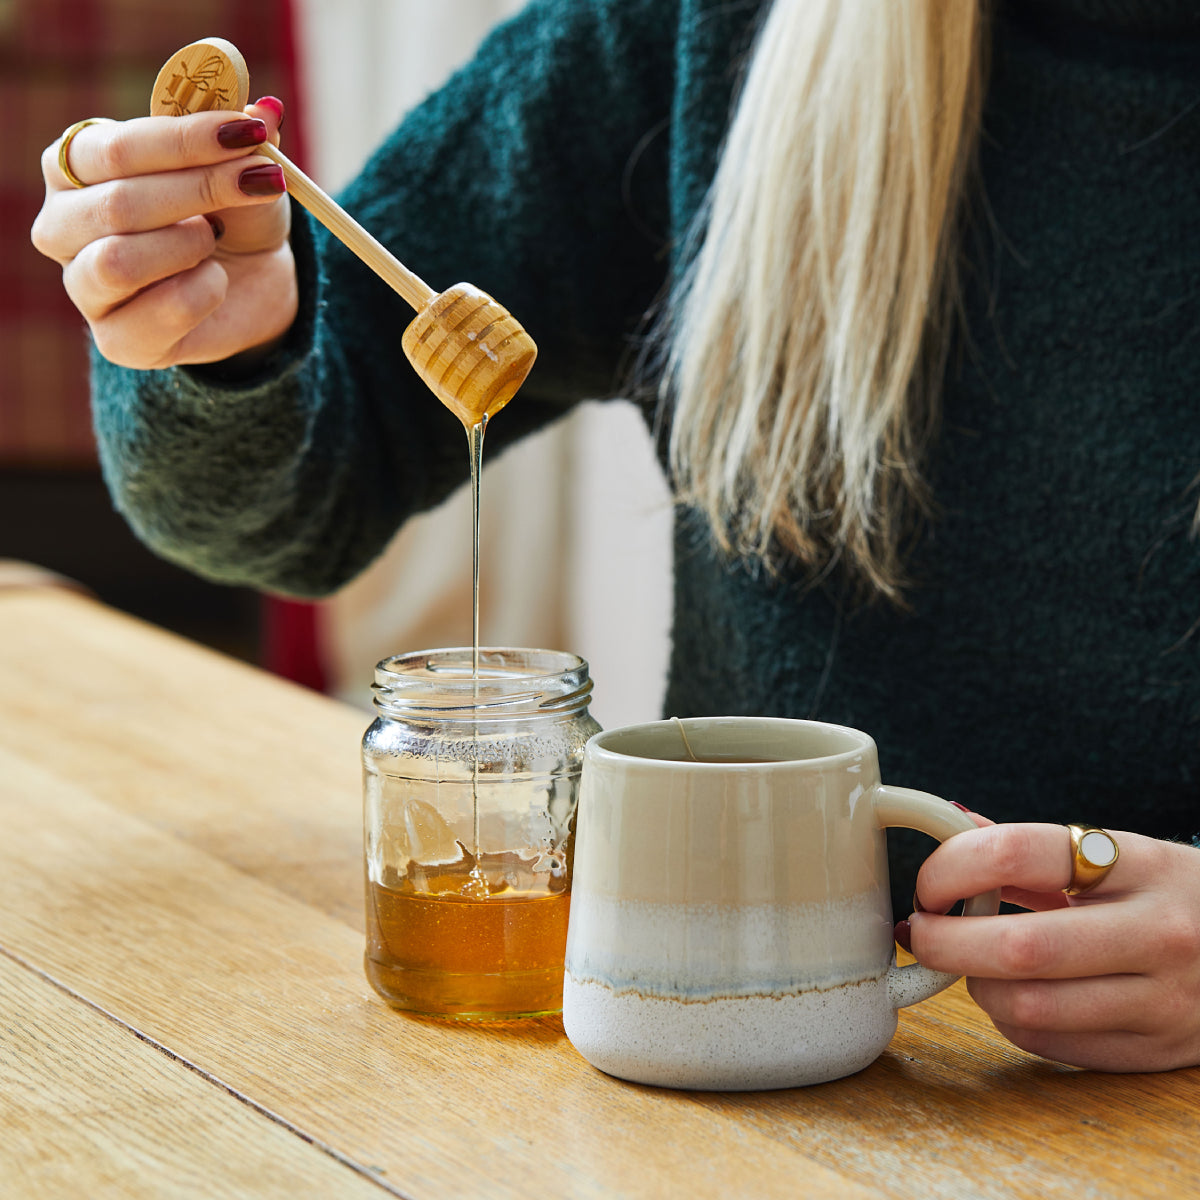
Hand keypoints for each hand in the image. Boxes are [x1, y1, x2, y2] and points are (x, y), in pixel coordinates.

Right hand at [30, 103, 296, 368]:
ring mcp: (84, 286)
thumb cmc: (232, 216)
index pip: (115, 148)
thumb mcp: (243, 168)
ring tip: (216, 240)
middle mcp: (63, 224)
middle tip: (260, 181)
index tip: (248, 133)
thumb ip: (243, 137)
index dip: (184, 139)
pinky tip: (215, 283)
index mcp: (76, 165)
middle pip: (117, 203)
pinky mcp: (117, 339)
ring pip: (118, 262)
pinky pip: (158, 312)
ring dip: (189, 246)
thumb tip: (266, 109)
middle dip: (200, 190)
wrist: (252, 288)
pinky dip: (203, 292)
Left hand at [905, 818, 1199, 1071]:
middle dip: (944, 941)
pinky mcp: (1157, 1050)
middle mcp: (1157, 931)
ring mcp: (1163, 998)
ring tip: (973, 964)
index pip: (1016, 853)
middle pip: (1017, 946)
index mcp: (1137, 863)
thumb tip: (945, 824)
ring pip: (1028, 1006)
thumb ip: (1026, 846)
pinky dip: (1011, 1020)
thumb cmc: (1164, 894)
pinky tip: (1014, 995)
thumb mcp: (1113, 854)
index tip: (929, 884)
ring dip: (976, 986)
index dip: (949, 868)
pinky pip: (1051, 1044)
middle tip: (921, 933)